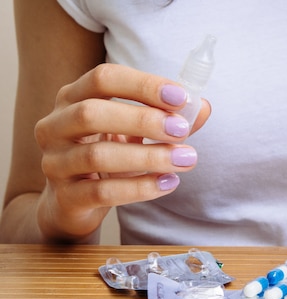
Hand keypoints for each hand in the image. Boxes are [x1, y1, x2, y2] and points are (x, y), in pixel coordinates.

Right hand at [33, 63, 210, 240]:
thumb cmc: (107, 155)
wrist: (72, 202)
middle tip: (182, 131)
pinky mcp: (65, 197)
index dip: (143, 85)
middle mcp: (55, 126)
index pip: (103, 79)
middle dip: (144, 120)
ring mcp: (55, 163)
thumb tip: (201, 107)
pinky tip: (168, 182)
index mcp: (73, 98)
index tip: (181, 97)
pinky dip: (140, 187)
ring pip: (98, 155)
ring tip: (184, 159)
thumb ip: (166, 118)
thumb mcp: (134, 132)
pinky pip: (103, 192)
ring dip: (149, 156)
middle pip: (92, 112)